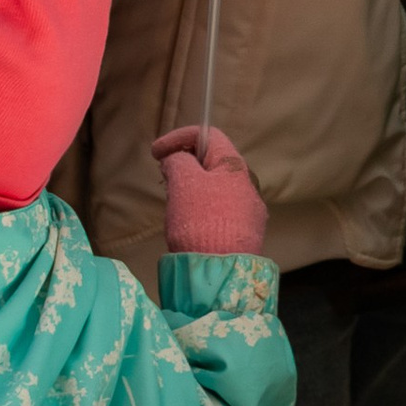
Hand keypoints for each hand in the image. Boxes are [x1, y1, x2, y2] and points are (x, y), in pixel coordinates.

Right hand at [151, 119, 266, 257]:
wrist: (219, 269)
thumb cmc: (200, 219)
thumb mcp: (183, 182)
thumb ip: (178, 161)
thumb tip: (178, 159)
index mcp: (235, 166)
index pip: (210, 135)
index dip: (180, 137)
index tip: (156, 152)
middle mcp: (248, 184)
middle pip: (213, 162)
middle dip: (186, 164)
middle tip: (165, 176)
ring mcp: (250, 210)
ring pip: (216, 187)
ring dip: (193, 187)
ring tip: (174, 201)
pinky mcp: (246, 232)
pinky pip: (221, 209)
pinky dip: (202, 206)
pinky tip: (190, 222)